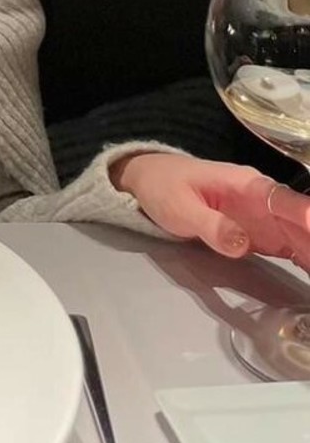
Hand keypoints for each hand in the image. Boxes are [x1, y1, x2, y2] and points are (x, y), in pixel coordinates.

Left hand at [111, 153, 309, 267]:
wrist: (149, 182)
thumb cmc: (164, 187)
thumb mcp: (180, 206)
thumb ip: (211, 224)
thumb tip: (242, 244)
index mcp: (247, 184)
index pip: (283, 200)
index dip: (304, 215)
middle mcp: (263, 201)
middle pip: (300, 222)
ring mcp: (264, 219)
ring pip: (300, 237)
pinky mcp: (259, 236)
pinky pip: (289, 248)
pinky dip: (305, 260)